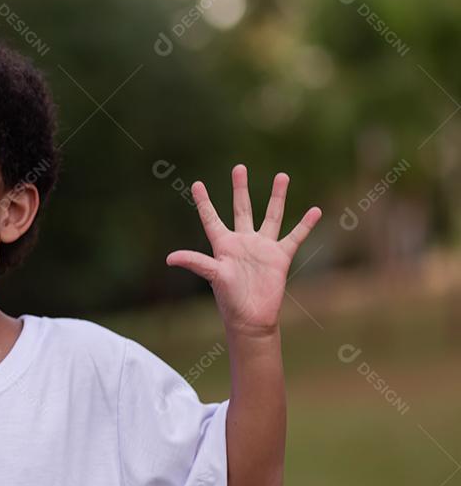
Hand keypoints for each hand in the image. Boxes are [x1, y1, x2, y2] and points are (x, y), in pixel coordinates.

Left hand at [165, 164, 321, 336]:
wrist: (252, 318)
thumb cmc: (229, 299)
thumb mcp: (213, 275)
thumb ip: (196, 262)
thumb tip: (169, 258)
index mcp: (223, 245)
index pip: (211, 218)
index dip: (204, 202)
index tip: (196, 184)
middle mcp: (242, 242)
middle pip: (241, 208)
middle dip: (240, 188)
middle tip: (239, 167)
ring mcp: (262, 247)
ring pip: (271, 215)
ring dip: (277, 196)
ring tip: (282, 176)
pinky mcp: (280, 256)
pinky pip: (295, 236)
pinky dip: (305, 224)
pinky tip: (315, 210)